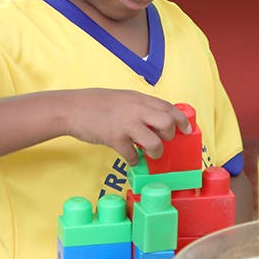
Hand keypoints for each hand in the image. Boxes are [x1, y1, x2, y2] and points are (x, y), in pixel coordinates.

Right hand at [62, 89, 191, 164]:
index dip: (181, 119)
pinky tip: (130, 157)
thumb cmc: (95, 103)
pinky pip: (132, 155)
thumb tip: (154, 119)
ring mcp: (126, 124)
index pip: (168, 107)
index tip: (187, 129)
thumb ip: (139, 106)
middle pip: (167, 123)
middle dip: (170, 135)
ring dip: (156, 151)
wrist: (71, 108)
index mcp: (138, 98)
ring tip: (150, 153)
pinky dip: (134, 159)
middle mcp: (135, 109)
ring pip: (155, 142)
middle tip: (164, 140)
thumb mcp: (122, 98)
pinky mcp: (114, 138)